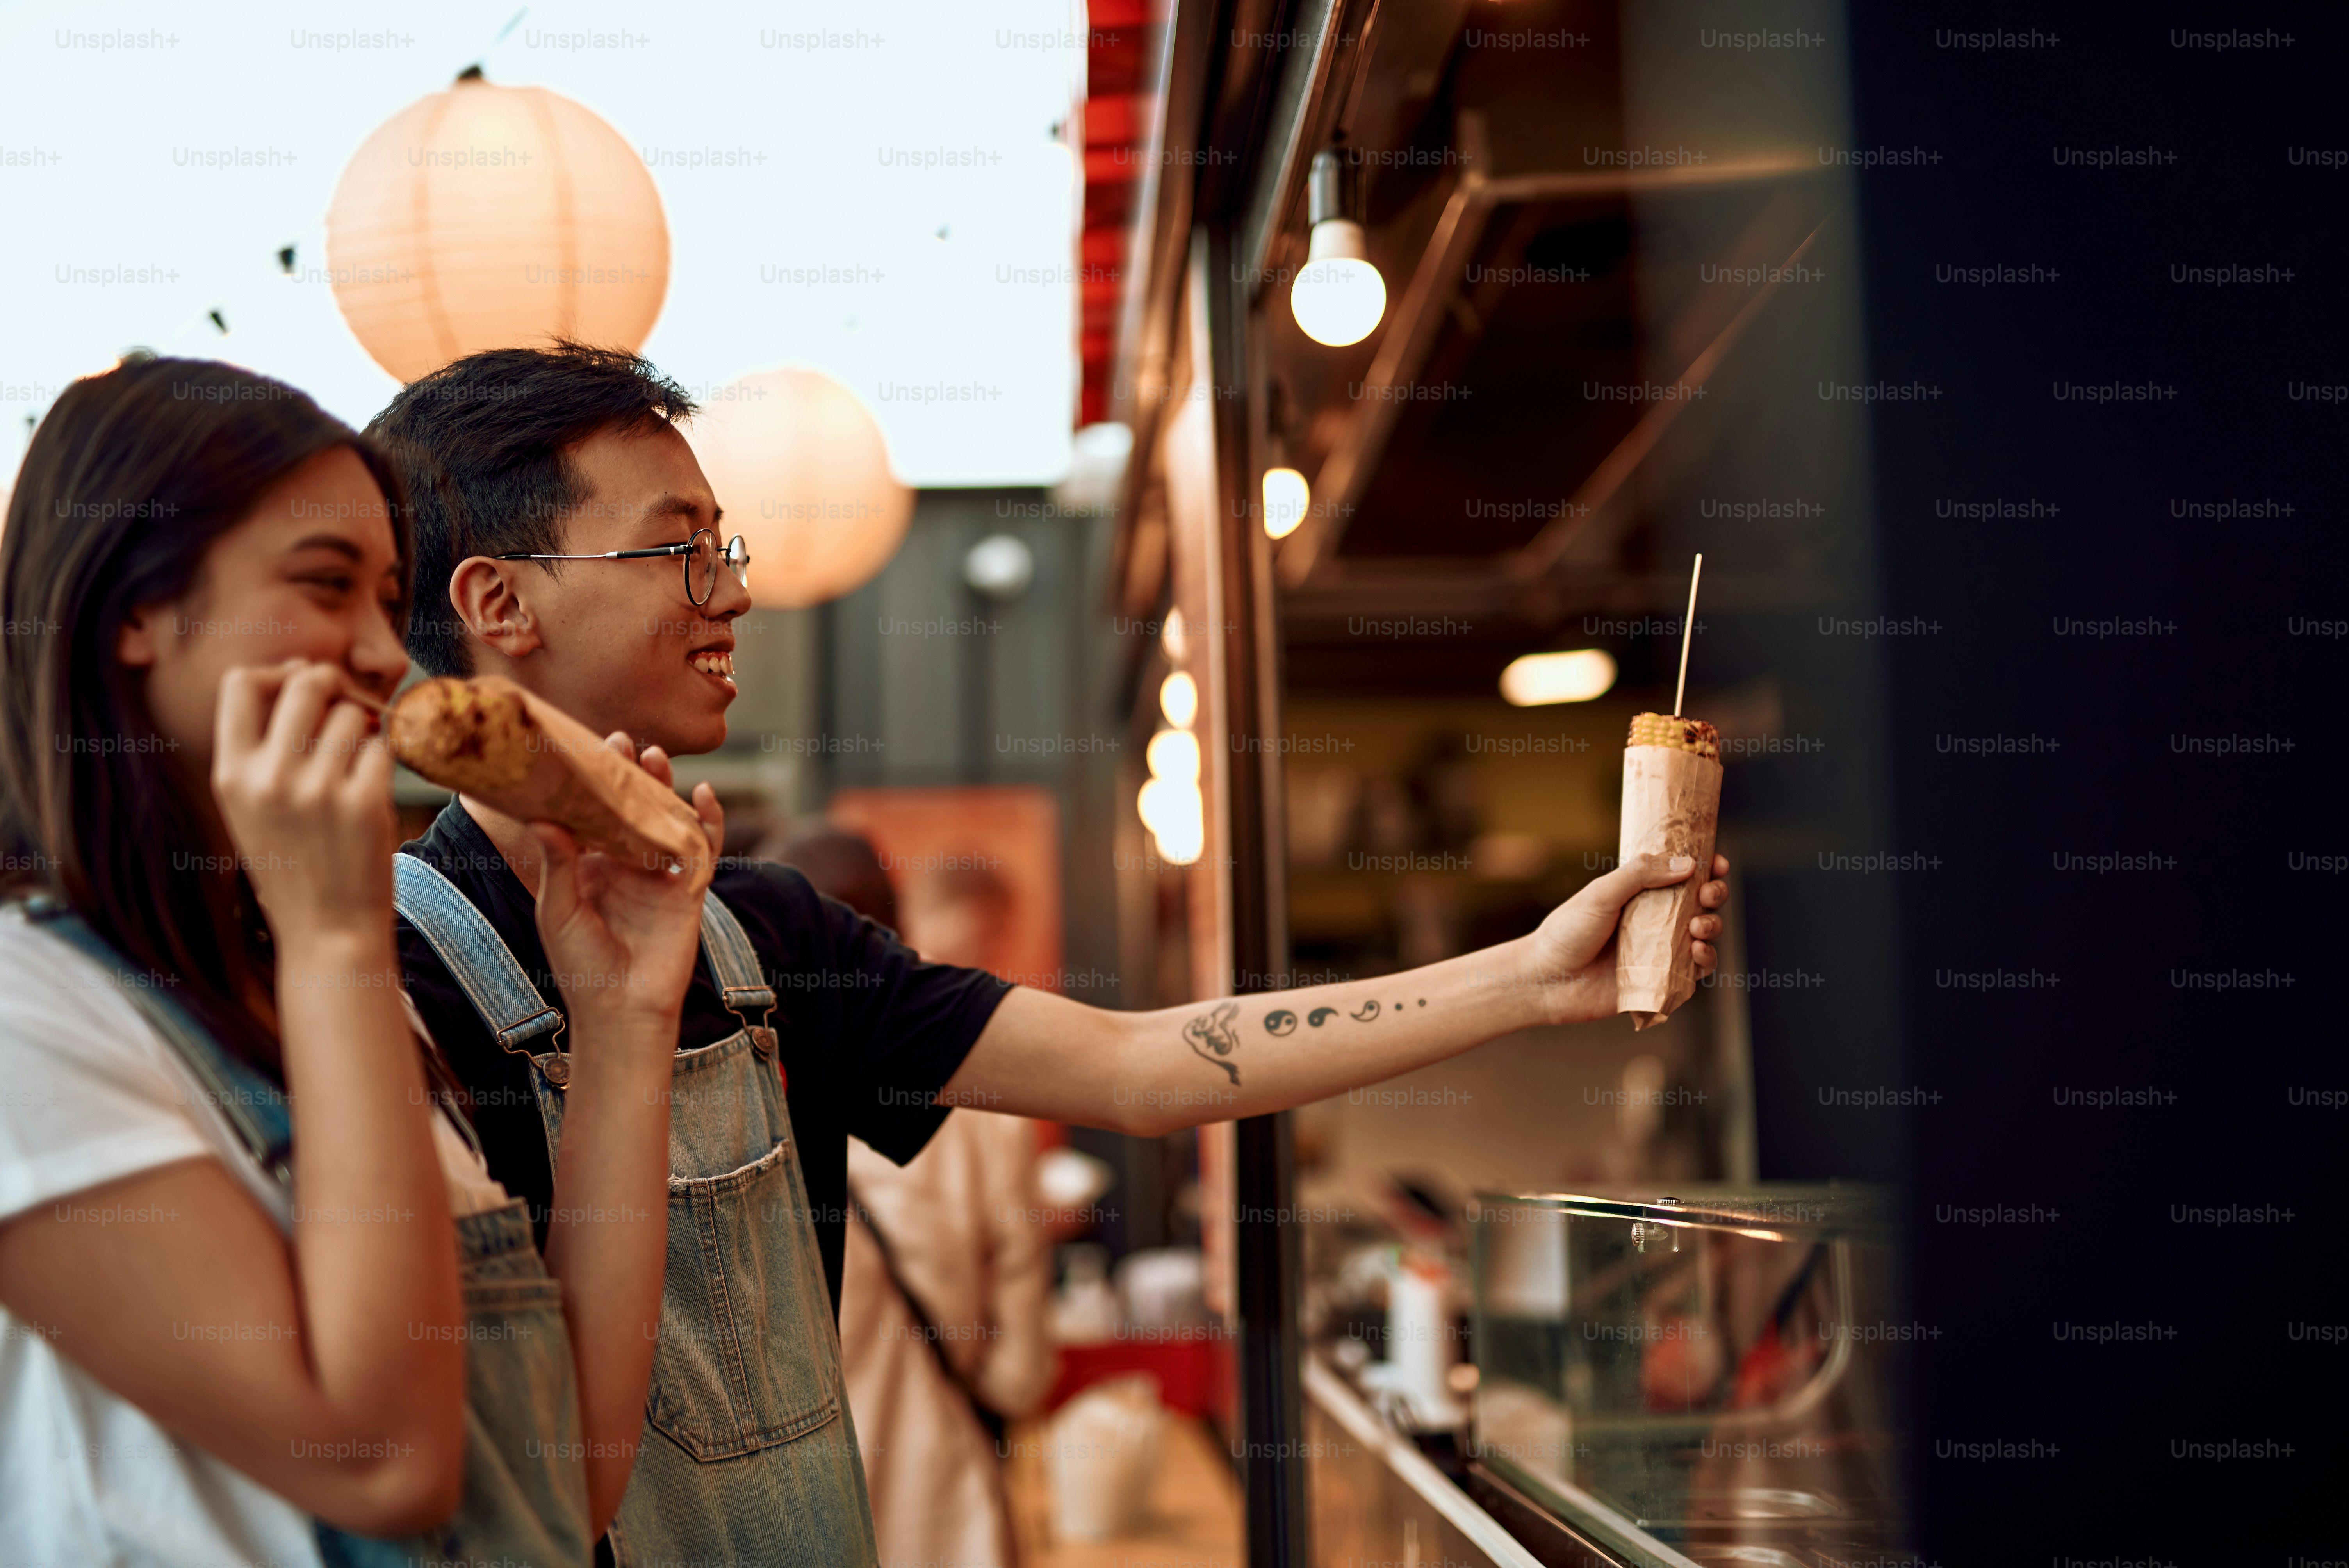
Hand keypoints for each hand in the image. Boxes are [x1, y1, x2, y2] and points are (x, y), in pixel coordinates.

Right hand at [211, 660, 393, 942]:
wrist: (326, 932)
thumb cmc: (292, 864)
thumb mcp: (250, 807)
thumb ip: (262, 745)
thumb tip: (300, 672)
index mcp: (231, 775)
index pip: (240, 682)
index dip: (278, 672)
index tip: (301, 685)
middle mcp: (269, 778)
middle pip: (306, 683)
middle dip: (333, 685)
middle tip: (345, 708)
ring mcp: (318, 790)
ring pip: (352, 715)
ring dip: (362, 728)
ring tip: (355, 762)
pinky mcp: (365, 804)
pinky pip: (383, 748)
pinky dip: (383, 760)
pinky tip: (372, 788)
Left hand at [529, 735, 722, 1034]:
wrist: (619, 1008)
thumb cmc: (580, 964)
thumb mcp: (557, 909)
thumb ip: (556, 864)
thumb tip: (542, 819)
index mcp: (590, 865)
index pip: (594, 812)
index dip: (594, 782)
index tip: (587, 749)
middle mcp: (626, 864)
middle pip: (633, 808)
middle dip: (630, 774)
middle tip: (624, 742)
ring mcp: (660, 875)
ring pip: (667, 820)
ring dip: (665, 788)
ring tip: (655, 758)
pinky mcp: (689, 890)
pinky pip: (704, 849)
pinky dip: (709, 821)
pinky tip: (705, 794)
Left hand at [1524, 852, 1730, 1023]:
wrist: (1548, 980)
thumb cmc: (1567, 932)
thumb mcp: (1601, 893)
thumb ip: (1640, 874)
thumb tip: (1688, 862)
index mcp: (1642, 894)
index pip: (1683, 875)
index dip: (1707, 868)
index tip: (1718, 863)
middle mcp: (1655, 920)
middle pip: (1701, 903)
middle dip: (1715, 895)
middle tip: (1707, 895)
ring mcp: (1659, 951)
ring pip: (1704, 935)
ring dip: (1712, 926)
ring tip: (1697, 927)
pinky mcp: (1661, 980)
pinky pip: (1696, 971)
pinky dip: (1706, 960)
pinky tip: (1698, 952)